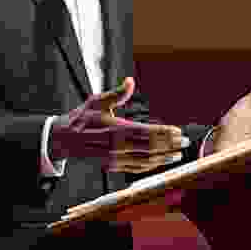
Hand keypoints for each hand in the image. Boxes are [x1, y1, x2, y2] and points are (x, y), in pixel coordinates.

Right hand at [48, 77, 189, 172]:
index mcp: (114, 128)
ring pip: (145, 161)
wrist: (65, 139)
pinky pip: (136, 168)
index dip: (164, 133)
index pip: (146, 132)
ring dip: (164, 158)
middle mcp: (116, 146)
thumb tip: (130, 81)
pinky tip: (160, 162)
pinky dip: (151, 166)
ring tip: (178, 154)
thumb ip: (116, 93)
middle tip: (186, 142)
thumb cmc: (81, 118)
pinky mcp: (113, 166)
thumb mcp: (97, 101)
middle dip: (170, 146)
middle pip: (149, 148)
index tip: (178, 131)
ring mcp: (115, 158)